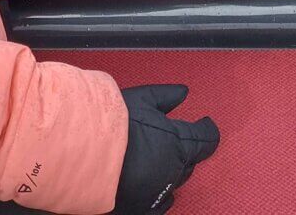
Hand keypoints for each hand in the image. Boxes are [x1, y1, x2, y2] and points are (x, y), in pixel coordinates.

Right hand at [111, 85, 219, 214]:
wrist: (87, 155)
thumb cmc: (115, 124)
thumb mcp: (143, 99)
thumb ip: (166, 96)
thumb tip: (183, 92)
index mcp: (179, 144)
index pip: (206, 139)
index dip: (207, 129)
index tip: (206, 124)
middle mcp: (174, 170)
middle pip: (189, 161)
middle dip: (183, 150)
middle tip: (170, 138)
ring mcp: (160, 191)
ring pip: (175, 181)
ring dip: (171, 170)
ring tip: (156, 159)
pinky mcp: (144, 208)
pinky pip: (162, 203)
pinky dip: (161, 194)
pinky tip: (154, 187)